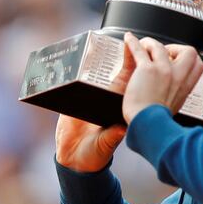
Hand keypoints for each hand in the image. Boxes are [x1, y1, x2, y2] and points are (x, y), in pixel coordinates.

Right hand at [54, 38, 136, 172]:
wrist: (75, 161)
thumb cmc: (97, 154)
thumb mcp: (107, 143)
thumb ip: (113, 136)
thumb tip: (123, 128)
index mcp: (117, 108)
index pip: (126, 84)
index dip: (131, 69)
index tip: (134, 53)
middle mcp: (104, 101)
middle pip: (110, 75)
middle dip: (115, 59)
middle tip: (117, 42)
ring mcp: (87, 99)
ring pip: (91, 76)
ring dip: (92, 62)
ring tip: (93, 45)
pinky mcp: (70, 102)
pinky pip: (70, 84)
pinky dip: (70, 73)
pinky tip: (69, 61)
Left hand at [121, 33, 202, 123]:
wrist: (146, 126)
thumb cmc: (156, 122)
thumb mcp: (174, 107)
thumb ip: (176, 94)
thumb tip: (176, 86)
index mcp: (184, 87)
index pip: (198, 65)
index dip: (188, 59)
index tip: (176, 60)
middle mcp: (177, 77)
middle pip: (189, 51)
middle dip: (175, 48)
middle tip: (163, 53)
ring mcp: (164, 71)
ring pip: (160, 47)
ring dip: (150, 44)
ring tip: (143, 46)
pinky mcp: (147, 70)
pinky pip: (140, 50)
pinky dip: (132, 42)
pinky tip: (128, 39)